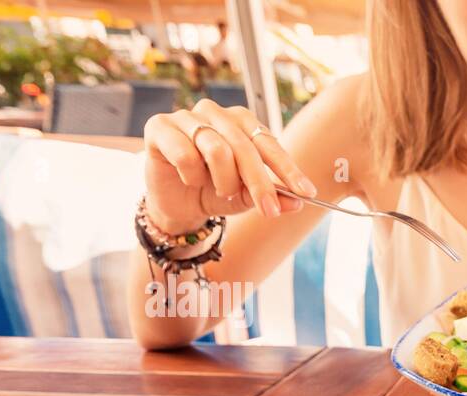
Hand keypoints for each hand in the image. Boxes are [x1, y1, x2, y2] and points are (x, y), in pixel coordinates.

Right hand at [141, 99, 316, 234]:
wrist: (177, 205)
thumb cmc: (214, 192)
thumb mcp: (246, 197)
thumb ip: (271, 196)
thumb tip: (297, 203)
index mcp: (241, 122)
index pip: (268, 142)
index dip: (287, 169)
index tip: (306, 193)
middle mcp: (215, 113)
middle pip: (244, 147)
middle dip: (260, 183)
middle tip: (270, 211)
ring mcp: (187, 117)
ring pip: (217, 149)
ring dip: (223, 181)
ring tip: (220, 191)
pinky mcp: (159, 126)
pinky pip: (185, 153)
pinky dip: (192, 175)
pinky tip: (190, 179)